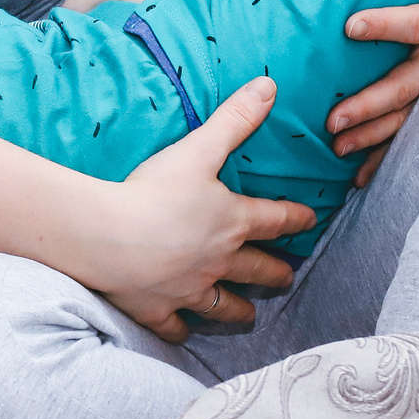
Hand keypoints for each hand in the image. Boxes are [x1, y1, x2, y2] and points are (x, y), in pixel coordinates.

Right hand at [87, 77, 315, 343]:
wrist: (108, 238)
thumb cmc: (155, 191)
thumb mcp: (198, 149)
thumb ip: (234, 119)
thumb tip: (269, 86)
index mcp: (231, 222)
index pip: (275, 220)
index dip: (295, 219)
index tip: (310, 220)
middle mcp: (219, 262)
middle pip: (258, 271)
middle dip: (276, 274)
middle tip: (287, 277)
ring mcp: (189, 290)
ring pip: (224, 306)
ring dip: (240, 311)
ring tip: (250, 315)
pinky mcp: (158, 310)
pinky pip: (176, 328)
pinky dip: (181, 331)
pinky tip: (183, 331)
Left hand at [328, 0, 418, 182]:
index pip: (414, 24)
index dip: (385, 25)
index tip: (351, 25)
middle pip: (405, 86)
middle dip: (370, 104)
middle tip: (333, 119)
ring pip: (406, 118)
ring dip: (372, 136)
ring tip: (337, 148)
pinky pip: (411, 136)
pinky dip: (386, 159)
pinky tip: (358, 178)